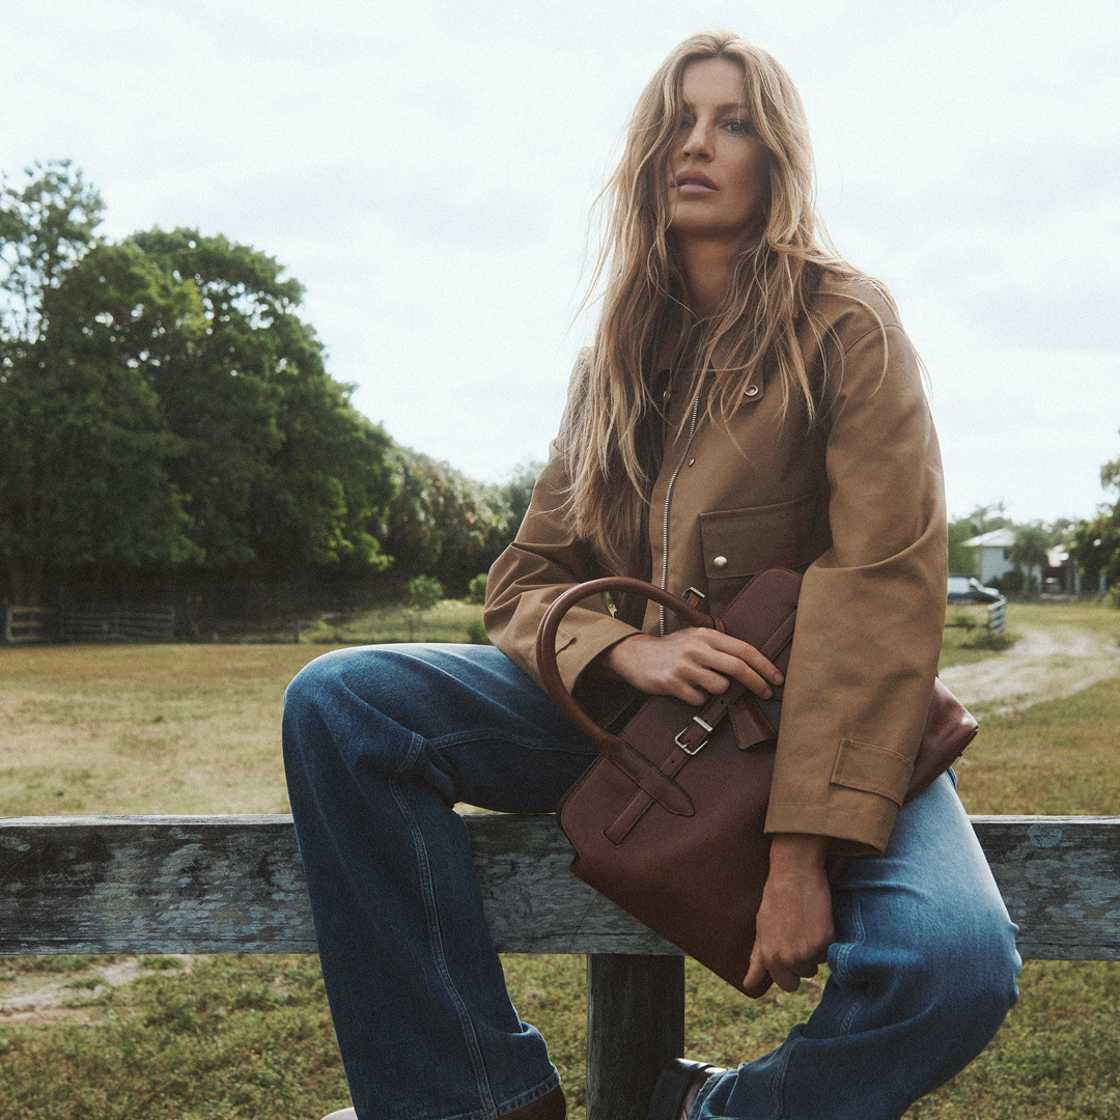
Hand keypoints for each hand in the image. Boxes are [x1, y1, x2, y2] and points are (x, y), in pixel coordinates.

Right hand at [602, 628, 783, 705]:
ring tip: (705, 684)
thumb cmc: (673, 649)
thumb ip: (720, 648)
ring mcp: (684, 666)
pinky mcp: (673, 683)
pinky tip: (688, 690)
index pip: (744, 649)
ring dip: (720, 691)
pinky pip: (699, 699)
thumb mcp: (696, 639)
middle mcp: (697, 648)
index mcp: (706, 635)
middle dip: (757, 683)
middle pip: (738, 668)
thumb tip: (753, 665)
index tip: (777, 679)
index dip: (764, 666)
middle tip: (767, 693)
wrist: (636, 655)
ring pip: (720, 686)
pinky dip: (698, 698)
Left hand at [742, 841, 833, 997]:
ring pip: (818, 963)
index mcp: (771, 958)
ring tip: (805, 924)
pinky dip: (826, 939)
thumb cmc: (775, 900)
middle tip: (797, 933)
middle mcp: (790, 959)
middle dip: (803, 961)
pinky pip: (830, 951)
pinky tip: (816, 920)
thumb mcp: (762, 930)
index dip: (790, 970)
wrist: (794, 873)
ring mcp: (809, 951)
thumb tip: (748, 985)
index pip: (788, 985)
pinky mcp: (827, 941)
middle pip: (804, 974)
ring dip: (815, 949)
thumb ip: (757, 960)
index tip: (790, 951)